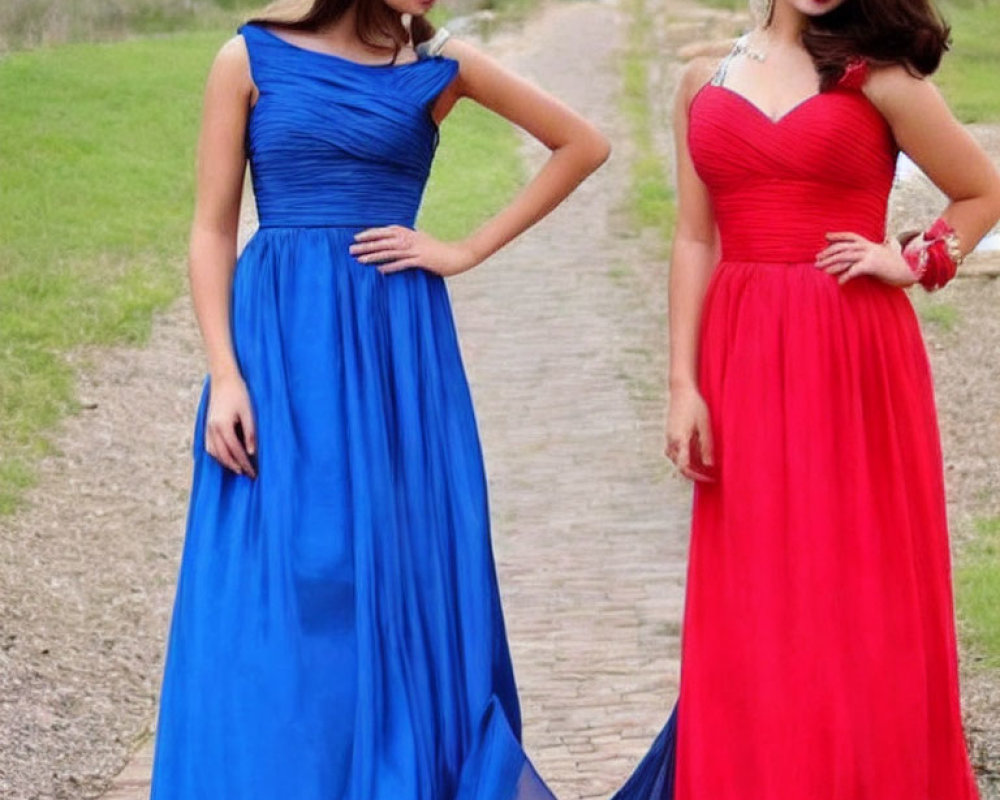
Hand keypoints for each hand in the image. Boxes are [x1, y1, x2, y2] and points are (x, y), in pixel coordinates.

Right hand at [205, 372, 256, 477]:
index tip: (253, 473)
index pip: (236, 451)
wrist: (223, 379)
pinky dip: (217, 455)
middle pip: (223, 455)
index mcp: (223, 426)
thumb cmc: (239, 393)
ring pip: (214, 453)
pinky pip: (209, 446)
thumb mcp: (249, 412)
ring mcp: (207, 428)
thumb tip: (252, 452)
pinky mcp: (207, 426)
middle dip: (236, 467)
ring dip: (225, 463)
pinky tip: (226, 457)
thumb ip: (250, 433)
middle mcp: (212, 429)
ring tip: (238, 469)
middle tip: (248, 475)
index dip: (245, 464)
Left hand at [349, 225, 477, 276]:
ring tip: (360, 260)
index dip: (372, 233)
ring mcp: (417, 249)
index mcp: (411, 233)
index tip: (358, 237)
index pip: (387, 231)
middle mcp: (412, 239)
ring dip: (374, 255)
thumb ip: (411, 240)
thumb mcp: (424, 241)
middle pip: (385, 240)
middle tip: (351, 249)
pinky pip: (403, 263)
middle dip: (367, 244)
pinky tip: (380, 270)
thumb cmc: (441, 251)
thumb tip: (398, 241)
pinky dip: (391, 266)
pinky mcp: (423, 260)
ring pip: (391, 251)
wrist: (459, 256)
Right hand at [665, 383, 715, 482]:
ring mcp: (669, 438)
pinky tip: (696, 455)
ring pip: (676, 460)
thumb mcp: (705, 427)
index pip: (684, 467)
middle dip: (695, 473)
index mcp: (680, 440)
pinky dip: (685, 458)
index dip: (697, 476)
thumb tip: (709, 466)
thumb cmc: (695, 406)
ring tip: (705, 467)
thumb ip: (706, 447)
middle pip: (679, 466)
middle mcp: (671, 441)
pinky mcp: (670, 435)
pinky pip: (675, 452)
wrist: (681, 391)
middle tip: (710, 476)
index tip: (709, 479)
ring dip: (689, 466)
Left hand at [815, 232, 915, 286]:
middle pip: (843, 247)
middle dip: (828, 253)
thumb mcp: (879, 258)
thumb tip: (851, 263)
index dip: (838, 236)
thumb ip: (866, 257)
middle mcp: (868, 247)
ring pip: (846, 257)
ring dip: (831, 264)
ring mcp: (870, 255)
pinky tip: (839, 282)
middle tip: (816, 260)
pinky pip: (855, 270)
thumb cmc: (894, 266)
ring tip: (821, 270)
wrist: (911, 269)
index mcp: (869, 244)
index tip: (825, 237)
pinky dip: (846, 276)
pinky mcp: (873, 265)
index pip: (850, 236)